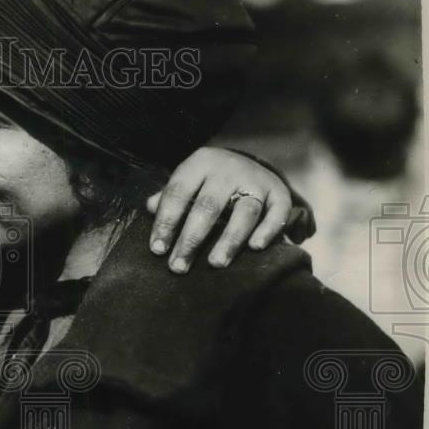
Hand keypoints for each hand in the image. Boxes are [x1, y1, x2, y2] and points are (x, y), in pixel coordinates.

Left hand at [146, 147, 294, 272]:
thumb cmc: (207, 181)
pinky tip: (256, 247)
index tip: (158, 250)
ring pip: (244, 211)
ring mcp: (256, 180)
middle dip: (191, 239)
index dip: (166, 222)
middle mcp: (228, 169)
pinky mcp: (280, 192)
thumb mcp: (188, 181)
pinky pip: (277, 212)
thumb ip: (169, 197)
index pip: (178, 193)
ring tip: (215, 263)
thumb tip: (149, 208)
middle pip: (208, 206)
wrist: (248, 162)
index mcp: (200, 163)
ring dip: (229, 239)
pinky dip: (268, 229)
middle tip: (179, 267)